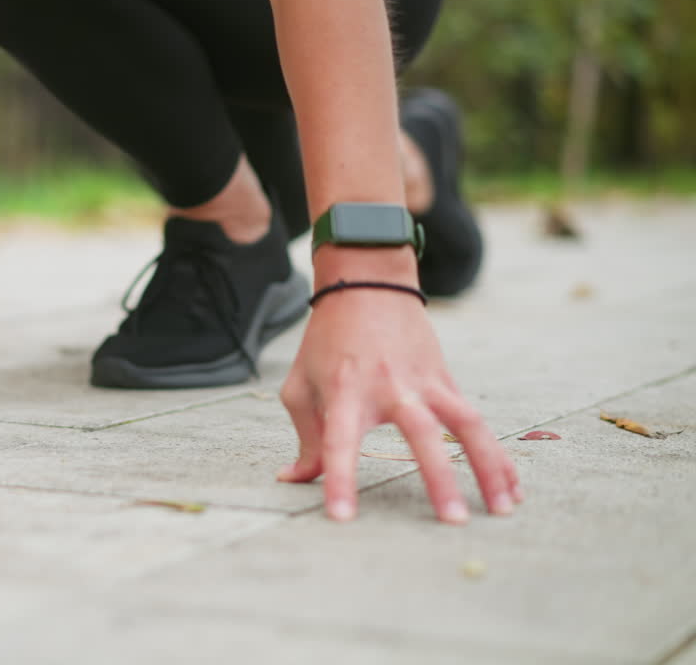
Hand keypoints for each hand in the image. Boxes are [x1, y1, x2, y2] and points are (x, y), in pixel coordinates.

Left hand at [276, 289, 520, 523]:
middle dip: (438, 479)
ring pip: (467, 425)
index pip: (339, 442)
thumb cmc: (325, 342)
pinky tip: (512, 487)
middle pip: (422, 434)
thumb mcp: (300, 385)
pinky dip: (496, 454)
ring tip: (504, 509)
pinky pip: (476, 421)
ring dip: (489, 467)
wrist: (366, 284)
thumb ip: (305, 438)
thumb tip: (294, 479)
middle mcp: (390, 387)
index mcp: (345, 390)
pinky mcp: (446, 380)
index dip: (339, 478)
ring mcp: (425, 382)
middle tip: (453, 522)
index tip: (342, 517)